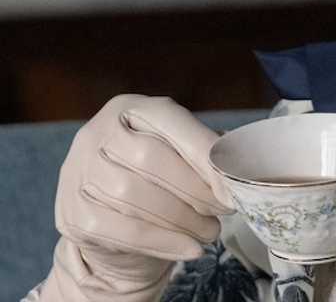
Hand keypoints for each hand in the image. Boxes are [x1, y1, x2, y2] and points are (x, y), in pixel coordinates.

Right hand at [38, 94, 235, 301]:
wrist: (115, 229)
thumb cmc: (160, 181)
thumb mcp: (182, 154)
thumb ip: (209, 151)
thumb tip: (241, 163)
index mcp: (130, 109)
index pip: (170, 120)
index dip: (205, 153)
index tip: (234, 184)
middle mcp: (97, 134)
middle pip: (150, 158)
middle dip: (197, 189)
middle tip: (225, 210)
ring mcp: (78, 173)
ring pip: (135, 196)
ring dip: (184, 219)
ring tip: (210, 230)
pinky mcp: (73, 213)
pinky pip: (122, 230)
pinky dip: (164, 242)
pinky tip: (190, 249)